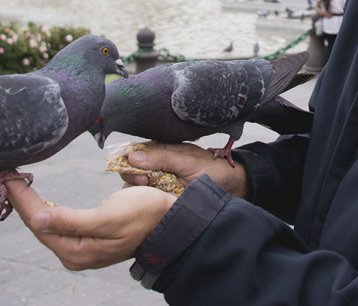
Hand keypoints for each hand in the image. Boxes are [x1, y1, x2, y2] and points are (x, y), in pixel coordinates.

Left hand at [5, 178, 173, 270]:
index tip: (9, 176)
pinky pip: (56, 222)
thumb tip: (37, 221)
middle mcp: (73, 254)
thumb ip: (72, 221)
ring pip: (45, 224)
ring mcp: (80, 247)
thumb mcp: (110, 216)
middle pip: (38, 224)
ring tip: (15, 183)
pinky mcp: (87, 237)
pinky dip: (44, 207)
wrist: (170, 220)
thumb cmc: (144, 214)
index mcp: (76, 251)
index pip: (38, 222)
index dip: (22, 199)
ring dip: (30, 203)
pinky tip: (36, 197)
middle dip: (21, 201)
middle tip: (6, 175)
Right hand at [124, 141, 248, 198]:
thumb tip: (132, 156)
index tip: (138, 171)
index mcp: (159, 151)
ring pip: (135, 191)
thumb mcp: (187, 160)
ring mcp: (157, 185)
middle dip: (133, 179)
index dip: (128, 162)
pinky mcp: (161, 200)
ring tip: (155, 195)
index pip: (132, 154)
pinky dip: (147, 206)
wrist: (229, 187)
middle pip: (129, 173)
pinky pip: (146, 204)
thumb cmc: (211, 169)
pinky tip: (156, 206)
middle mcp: (155, 167)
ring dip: (140, 194)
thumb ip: (161, 157)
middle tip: (147, 183)